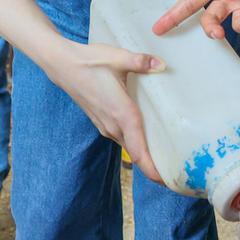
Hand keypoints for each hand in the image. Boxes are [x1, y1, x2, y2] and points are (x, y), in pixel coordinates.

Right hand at [47, 39, 166, 182]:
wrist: (62, 65)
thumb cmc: (90, 61)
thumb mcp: (118, 58)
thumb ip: (141, 62)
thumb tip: (162, 65)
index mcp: (122, 114)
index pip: (138, 151)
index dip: (152, 169)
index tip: (166, 181)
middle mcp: (113, 124)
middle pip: (136, 153)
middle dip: (154, 166)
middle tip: (176, 172)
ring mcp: (105, 124)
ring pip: (129, 145)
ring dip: (144, 155)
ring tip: (166, 157)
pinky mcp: (101, 120)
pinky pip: (122, 137)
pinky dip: (135, 144)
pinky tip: (146, 137)